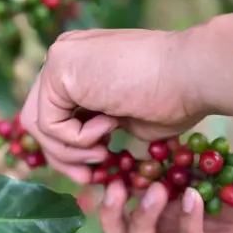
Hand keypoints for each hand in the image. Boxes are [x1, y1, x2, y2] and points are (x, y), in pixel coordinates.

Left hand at [20, 28, 206, 182]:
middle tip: (87, 178)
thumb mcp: (126, 118)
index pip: (55, 111)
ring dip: (71, 152)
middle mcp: (66, 55)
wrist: (194, 74)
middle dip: (62, 156)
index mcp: (82, 63)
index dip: (68, 147)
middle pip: (40, 117)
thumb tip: (86, 147)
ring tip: (104, 152)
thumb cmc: (174, 97)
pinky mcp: (59, 68)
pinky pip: (49, 124)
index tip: (92, 171)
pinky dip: (78, 139)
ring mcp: (59, 58)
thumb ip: (98, 125)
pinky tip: (110, 125)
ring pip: (39, 124)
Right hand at [99, 179, 232, 232]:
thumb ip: (181, 167)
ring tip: (155, 189)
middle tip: (118, 185)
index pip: (126, 215)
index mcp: (169, 219)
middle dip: (113, 213)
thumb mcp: (213, 173)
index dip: (112, 197)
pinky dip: (188, 225)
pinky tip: (192, 197)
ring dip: (144, 218)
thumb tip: (146, 145)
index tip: (108, 169)